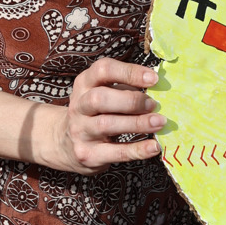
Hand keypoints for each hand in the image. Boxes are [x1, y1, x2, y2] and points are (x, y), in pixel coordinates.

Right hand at [42, 56, 165, 172]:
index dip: (129, 72)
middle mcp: (78, 106)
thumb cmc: (96, 114)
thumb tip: (157, 89)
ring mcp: (80, 131)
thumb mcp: (103, 94)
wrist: (66, 145)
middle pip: (99, 98)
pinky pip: (115, 152)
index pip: (103, 70)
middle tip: (153, 105)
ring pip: (106, 125)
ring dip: (137, 123)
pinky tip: (153, 147)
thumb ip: (125, 89)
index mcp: (85, 84)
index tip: (154, 79)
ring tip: (159, 123)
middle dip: (131, 101)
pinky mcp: (87, 154)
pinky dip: (137, 150)